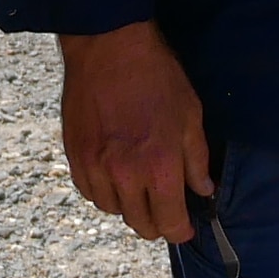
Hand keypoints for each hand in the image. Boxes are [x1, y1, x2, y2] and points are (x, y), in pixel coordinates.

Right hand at [57, 22, 214, 243]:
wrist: (109, 47)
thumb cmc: (155, 76)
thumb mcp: (190, 115)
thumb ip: (197, 160)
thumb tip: (203, 190)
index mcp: (159, 167)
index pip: (170, 223)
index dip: (180, 231)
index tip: (185, 227)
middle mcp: (125, 175)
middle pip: (140, 225)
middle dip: (157, 223)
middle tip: (165, 210)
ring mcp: (96, 167)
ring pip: (113, 211)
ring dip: (129, 206)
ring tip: (139, 188)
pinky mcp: (75, 156)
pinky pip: (90, 192)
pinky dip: (104, 192)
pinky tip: (115, 176)